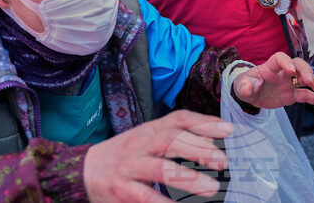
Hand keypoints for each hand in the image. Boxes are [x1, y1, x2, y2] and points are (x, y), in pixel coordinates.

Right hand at [83, 110, 230, 201]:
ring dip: (187, 177)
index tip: (228, 131)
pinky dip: (163, 202)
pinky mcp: (120, 188)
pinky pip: (144, 195)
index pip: (179, 119)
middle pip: (171, 139)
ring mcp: (130, 166)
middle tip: (223, 161)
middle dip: (198, 149)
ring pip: (160, 167)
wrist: (86, 170)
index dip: (204, 123)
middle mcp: (141, 143)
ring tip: (210, 188)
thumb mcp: (148, 140)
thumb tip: (214, 143)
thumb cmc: (127, 155)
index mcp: (150, 130)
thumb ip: (175, 138)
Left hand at [232, 52, 313, 109]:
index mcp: (270, 67)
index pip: (280, 58)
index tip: (291, 70)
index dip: (286, 62)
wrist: (250, 95)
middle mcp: (282, 72)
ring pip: (304, 77)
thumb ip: (244, 86)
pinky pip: (305, 95)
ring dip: (313, 81)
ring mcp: (288, 83)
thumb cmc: (245, 86)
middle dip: (304, 70)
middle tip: (308, 80)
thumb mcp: (241, 86)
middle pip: (297, 65)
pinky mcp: (292, 94)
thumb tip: (247, 89)